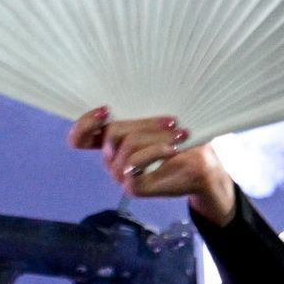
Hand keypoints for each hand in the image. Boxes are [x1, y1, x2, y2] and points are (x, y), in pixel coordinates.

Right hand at [68, 109, 237, 225]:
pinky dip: (154, 153)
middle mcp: (110, 159)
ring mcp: (120, 175)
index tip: (106, 110)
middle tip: (172, 121)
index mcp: (110, 142)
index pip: (79, 138)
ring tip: (180, 134)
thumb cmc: (180, 139)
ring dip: (155, 137)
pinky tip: (172, 149)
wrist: (203, 167)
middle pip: (111, 133)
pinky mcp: (133, 188)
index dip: (85, 123)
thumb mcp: (160, 120)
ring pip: (127, 147)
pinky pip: (133, 166)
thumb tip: (129, 95)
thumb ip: (140, 112)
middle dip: (143, 124)